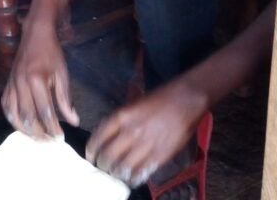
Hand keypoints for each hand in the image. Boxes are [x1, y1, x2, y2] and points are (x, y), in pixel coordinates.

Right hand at [1, 22, 78, 138]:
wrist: (35, 33)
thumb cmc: (52, 52)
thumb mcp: (62, 74)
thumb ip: (65, 99)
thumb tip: (73, 121)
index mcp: (37, 80)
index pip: (45, 112)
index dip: (53, 128)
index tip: (61, 138)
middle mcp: (21, 83)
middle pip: (28, 117)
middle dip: (40, 133)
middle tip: (50, 141)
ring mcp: (11, 84)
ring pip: (13, 115)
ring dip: (25, 130)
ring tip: (37, 138)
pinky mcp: (7, 83)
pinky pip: (6, 106)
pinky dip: (12, 119)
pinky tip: (22, 126)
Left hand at [85, 78, 207, 185]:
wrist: (185, 101)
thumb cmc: (158, 99)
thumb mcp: (132, 103)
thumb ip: (120, 119)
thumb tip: (107, 135)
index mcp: (121, 116)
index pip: (97, 139)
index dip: (91, 152)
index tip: (91, 157)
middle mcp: (130, 132)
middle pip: (108, 157)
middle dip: (102, 165)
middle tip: (103, 168)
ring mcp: (145, 145)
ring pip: (123, 168)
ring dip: (117, 174)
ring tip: (116, 174)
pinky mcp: (160, 156)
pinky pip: (141, 172)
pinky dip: (134, 178)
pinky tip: (131, 178)